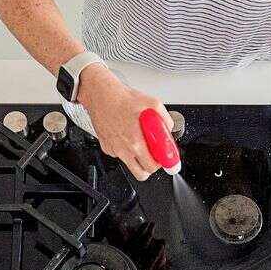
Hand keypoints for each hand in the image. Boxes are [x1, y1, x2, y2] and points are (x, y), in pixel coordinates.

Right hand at [77, 64, 171, 180]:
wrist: (101, 95)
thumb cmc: (122, 98)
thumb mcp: (152, 103)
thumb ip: (165, 118)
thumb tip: (169, 128)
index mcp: (135, 142)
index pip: (152, 166)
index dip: (162, 164)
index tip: (165, 160)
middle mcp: (124, 149)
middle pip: (141, 174)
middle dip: (150, 166)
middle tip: (153, 155)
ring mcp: (114, 150)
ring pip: (129, 165)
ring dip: (137, 159)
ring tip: (139, 144)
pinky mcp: (106, 147)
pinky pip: (119, 155)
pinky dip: (125, 150)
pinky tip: (126, 136)